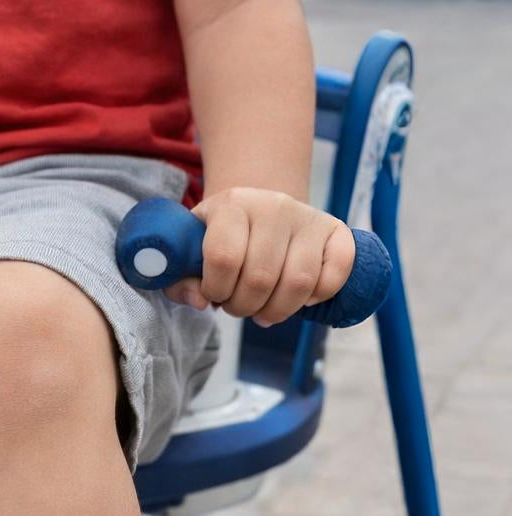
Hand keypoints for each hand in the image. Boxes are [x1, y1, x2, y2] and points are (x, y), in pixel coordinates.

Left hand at [165, 187, 356, 325]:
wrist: (256, 210)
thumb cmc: (218, 239)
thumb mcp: (189, 253)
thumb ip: (180, 281)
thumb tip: (200, 302)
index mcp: (231, 205)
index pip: (224, 258)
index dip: (216, 289)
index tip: (213, 293)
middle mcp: (273, 205)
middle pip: (261, 278)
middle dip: (243, 307)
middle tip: (237, 305)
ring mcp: (308, 216)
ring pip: (299, 282)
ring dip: (277, 310)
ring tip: (263, 309)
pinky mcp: (335, 230)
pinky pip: (336, 273)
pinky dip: (318, 297)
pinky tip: (299, 298)